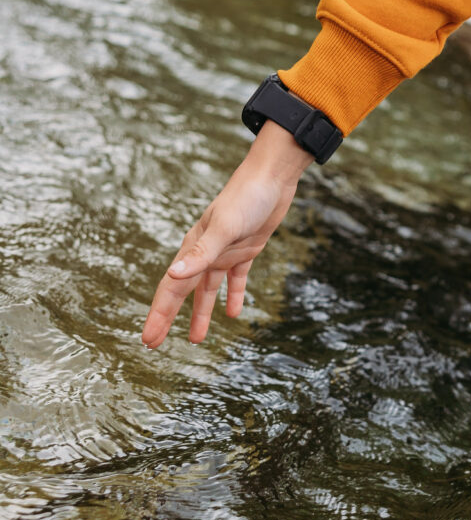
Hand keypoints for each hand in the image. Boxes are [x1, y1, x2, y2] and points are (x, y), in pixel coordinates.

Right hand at [143, 121, 314, 348]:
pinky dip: (233, 294)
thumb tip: (174, 275)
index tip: (148, 339)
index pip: (171, 287)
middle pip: (183, 291)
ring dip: (201, 312)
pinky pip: (236, 278)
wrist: (273, 176)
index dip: (159, 314)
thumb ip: (201, 253)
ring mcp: (225, 250)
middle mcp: (205, 252)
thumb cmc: (247, 197)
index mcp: (193, 247)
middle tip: (156, 343)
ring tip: (196, 339)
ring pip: (208, 288)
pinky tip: (234, 314)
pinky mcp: (246, 248)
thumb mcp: (224, 227)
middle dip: (169, 317)